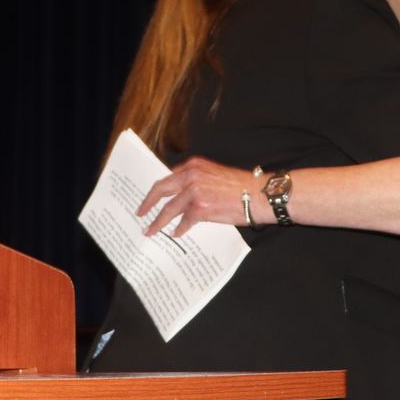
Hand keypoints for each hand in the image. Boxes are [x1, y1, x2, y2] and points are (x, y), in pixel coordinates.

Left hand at [136, 156, 268, 236]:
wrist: (259, 194)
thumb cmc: (241, 186)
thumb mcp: (215, 175)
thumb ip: (197, 181)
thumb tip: (181, 197)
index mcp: (194, 165)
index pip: (168, 177)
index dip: (157, 189)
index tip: (150, 197)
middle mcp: (191, 175)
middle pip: (161, 189)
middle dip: (148, 202)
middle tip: (140, 212)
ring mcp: (194, 191)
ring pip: (169, 208)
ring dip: (158, 221)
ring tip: (151, 230)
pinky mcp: (201, 207)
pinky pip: (184, 221)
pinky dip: (179, 229)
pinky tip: (176, 234)